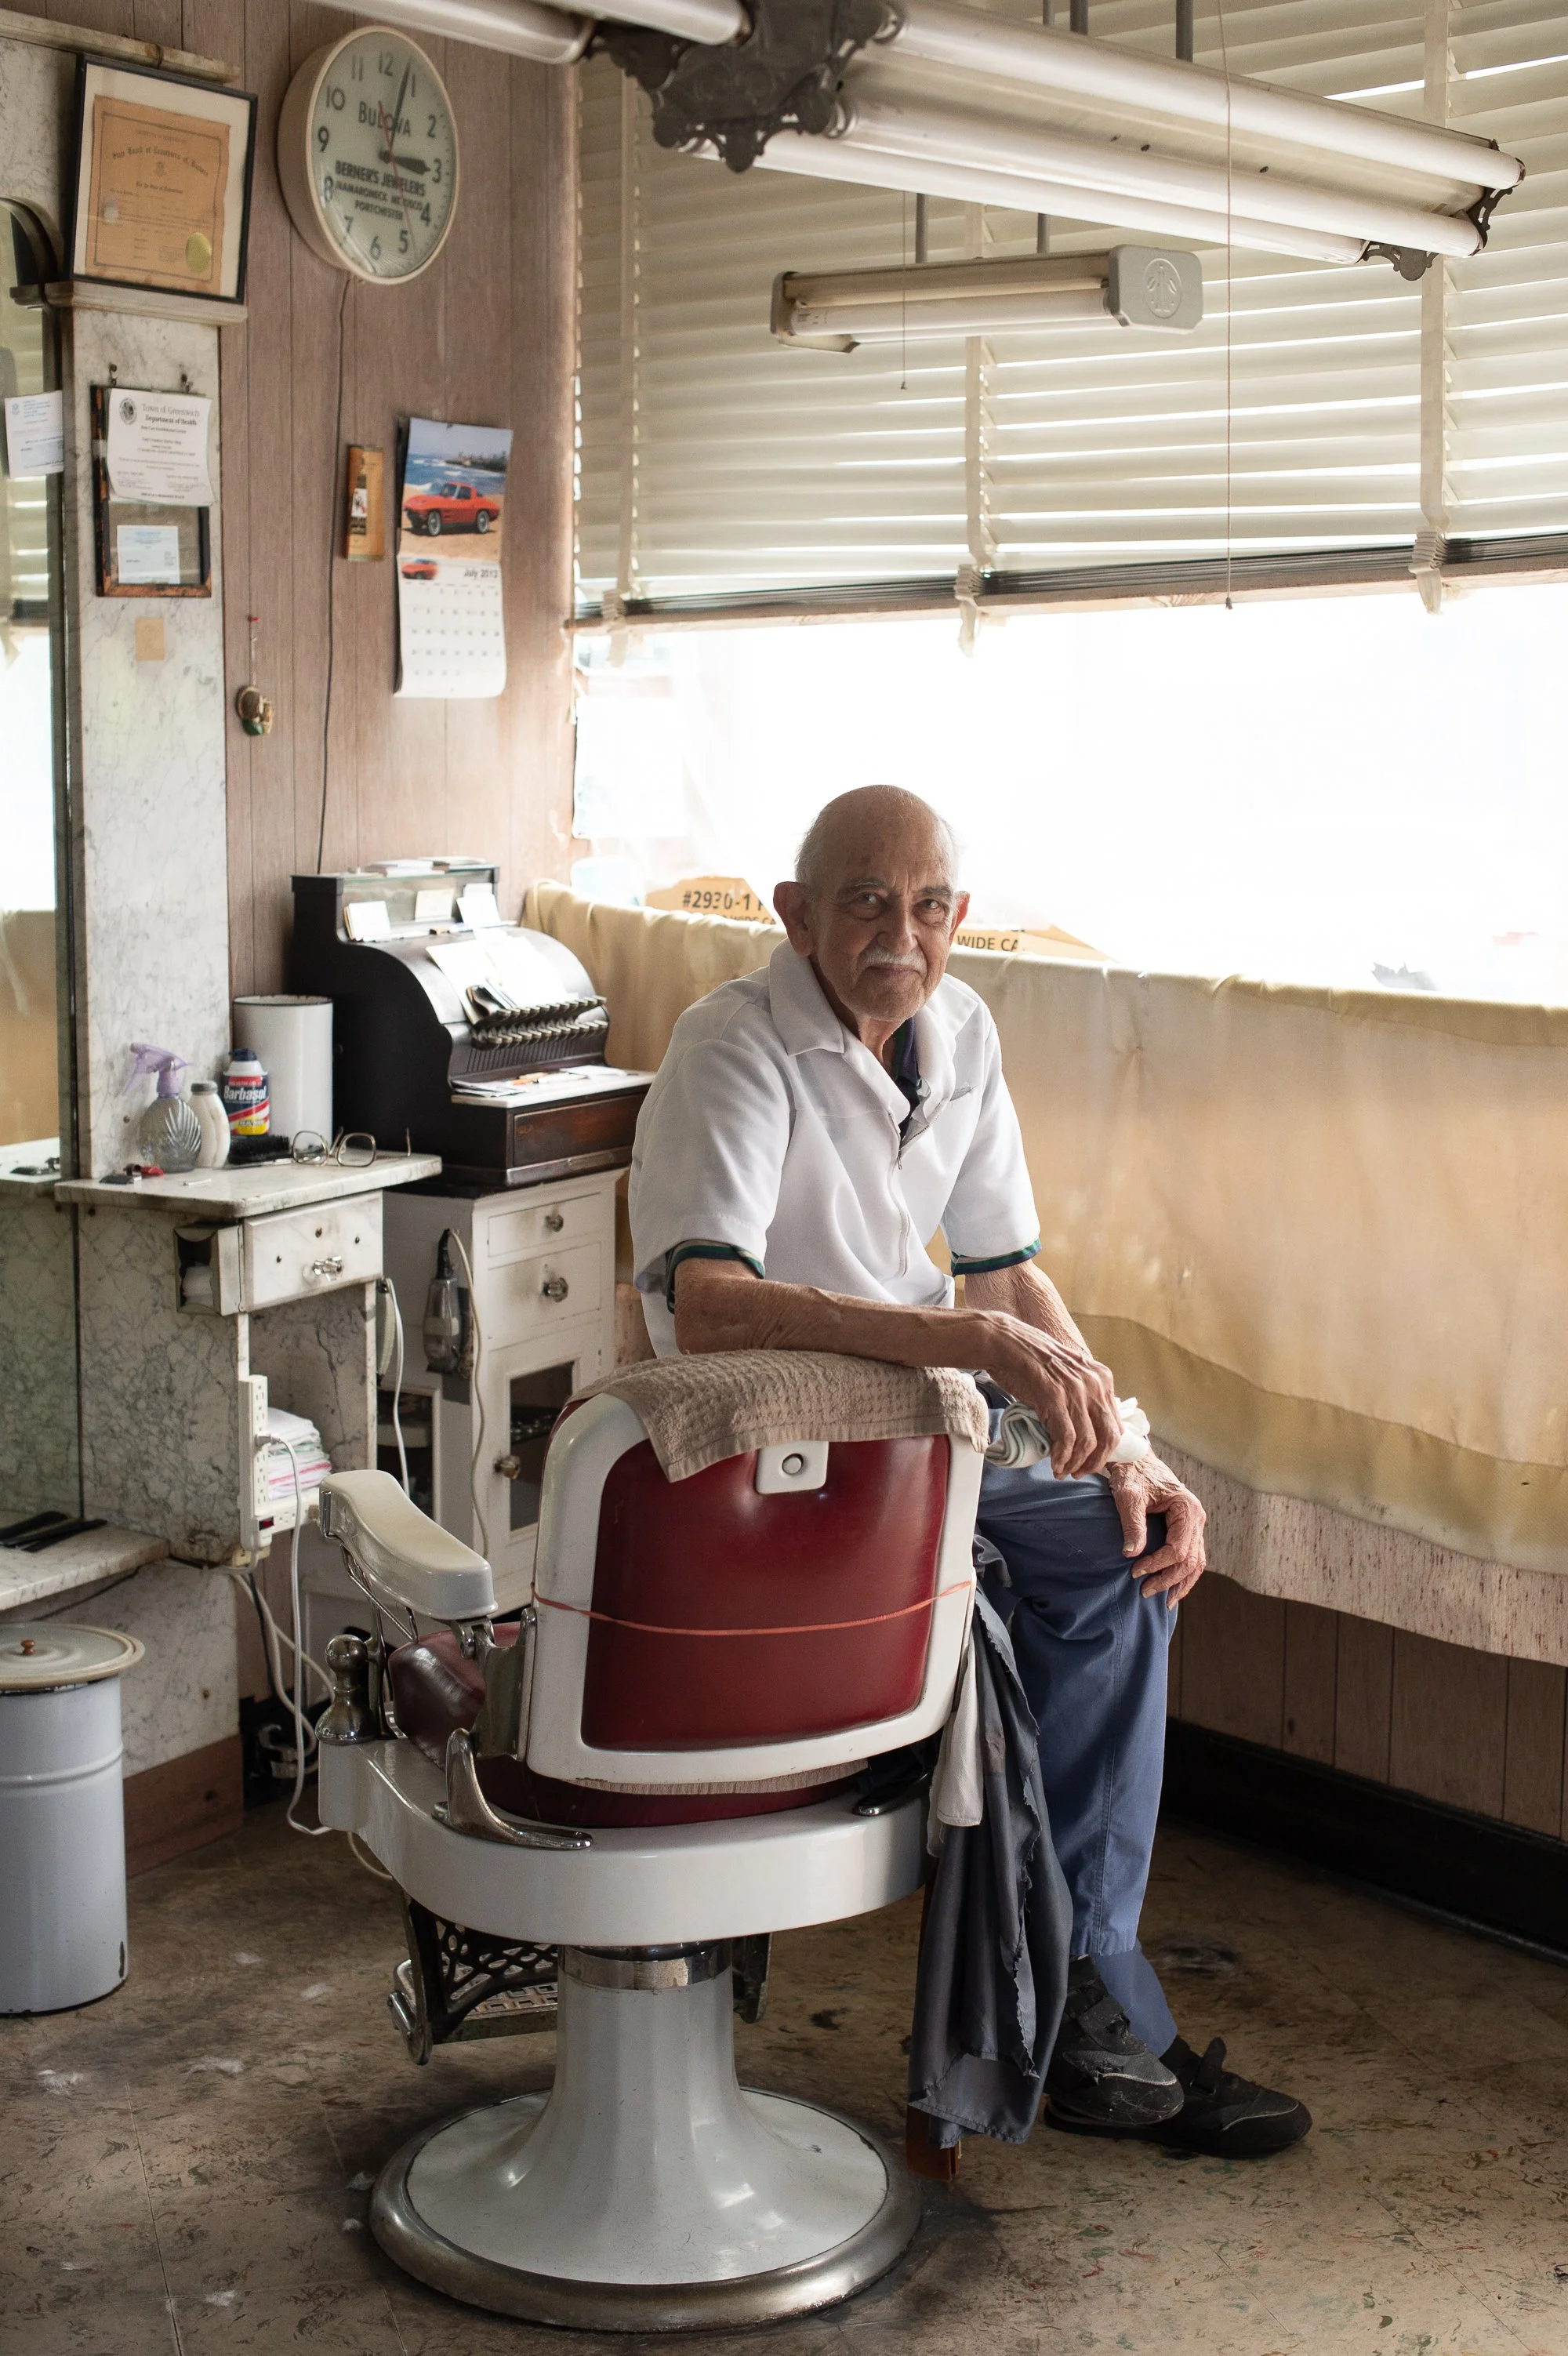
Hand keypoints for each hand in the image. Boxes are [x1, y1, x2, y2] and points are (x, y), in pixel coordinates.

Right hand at [978, 1313, 1121, 1477]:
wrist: (1006, 1343)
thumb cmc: (1032, 1361)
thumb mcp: (1070, 1374)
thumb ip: (1084, 1395)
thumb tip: (1089, 1426)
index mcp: (1102, 1378)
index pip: (1115, 1424)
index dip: (1105, 1450)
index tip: (1091, 1461)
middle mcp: (1094, 1384)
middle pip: (1108, 1437)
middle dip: (1095, 1462)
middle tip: (1079, 1472)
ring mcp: (1076, 1390)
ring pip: (1088, 1441)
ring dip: (1076, 1463)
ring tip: (1063, 1471)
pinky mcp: (1055, 1397)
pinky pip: (1066, 1437)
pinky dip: (1062, 1456)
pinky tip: (1055, 1463)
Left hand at [1108, 1454, 1206, 1606]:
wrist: (1136, 1460)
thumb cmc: (1132, 1474)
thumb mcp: (1128, 1495)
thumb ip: (1132, 1523)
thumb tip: (1131, 1554)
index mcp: (1187, 1508)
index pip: (1178, 1548)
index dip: (1158, 1564)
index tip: (1134, 1572)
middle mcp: (1197, 1518)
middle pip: (1190, 1559)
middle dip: (1168, 1579)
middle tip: (1144, 1593)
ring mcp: (1194, 1524)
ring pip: (1196, 1562)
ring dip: (1180, 1583)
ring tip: (1164, 1601)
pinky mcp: (1187, 1529)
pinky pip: (1192, 1556)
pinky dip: (1184, 1574)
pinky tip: (1172, 1587)